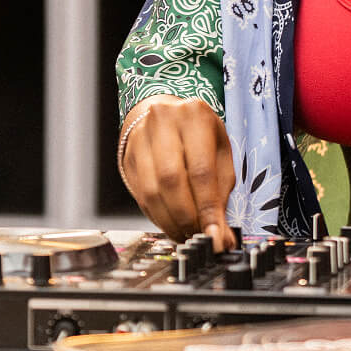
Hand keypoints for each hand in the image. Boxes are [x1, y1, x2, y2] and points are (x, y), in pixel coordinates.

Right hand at [119, 96, 237, 250]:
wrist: (166, 114)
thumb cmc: (199, 136)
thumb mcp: (220, 154)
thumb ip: (221, 194)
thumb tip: (221, 236)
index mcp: (195, 116)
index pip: (201, 171)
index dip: (207, 209)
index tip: (215, 235)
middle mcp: (164, 121)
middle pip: (171, 181)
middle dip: (186, 217)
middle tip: (199, 236)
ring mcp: (141, 137)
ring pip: (152, 191)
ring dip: (170, 221)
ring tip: (186, 233)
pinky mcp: (128, 156)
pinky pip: (141, 195)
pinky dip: (157, 216)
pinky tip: (171, 223)